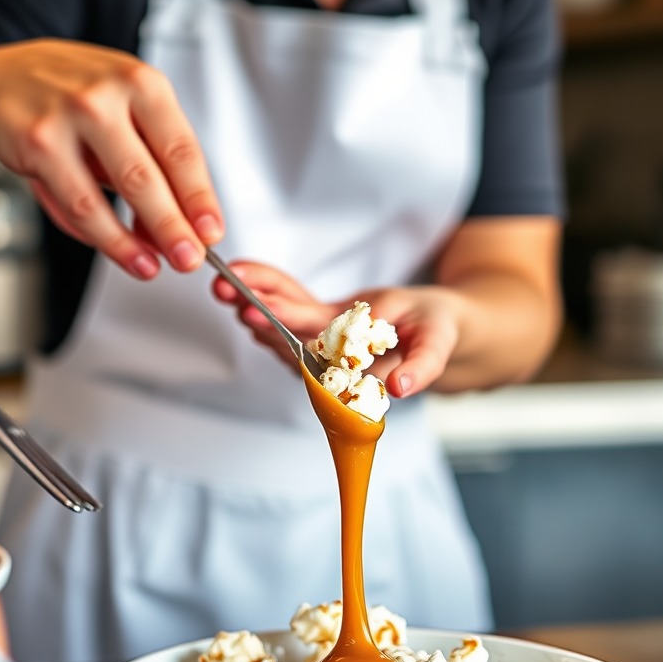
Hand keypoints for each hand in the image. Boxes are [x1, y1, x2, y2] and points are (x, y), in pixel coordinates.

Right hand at [0, 39, 224, 279]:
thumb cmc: (70, 99)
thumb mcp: (122, 117)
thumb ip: (150, 167)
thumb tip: (173, 229)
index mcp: (141, 82)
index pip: (182, 149)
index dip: (200, 197)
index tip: (212, 231)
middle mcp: (107, 94)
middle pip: (150, 175)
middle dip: (174, 226)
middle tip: (190, 258)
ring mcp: (70, 117)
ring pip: (111, 194)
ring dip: (136, 240)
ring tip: (153, 266)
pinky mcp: (39, 143)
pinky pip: (78, 203)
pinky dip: (103, 236)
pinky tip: (120, 251)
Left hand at [211, 262, 464, 397]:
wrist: (434, 327)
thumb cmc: (437, 332)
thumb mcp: (438, 345)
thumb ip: (422, 366)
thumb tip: (399, 388)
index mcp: (353, 363)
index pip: (312, 346)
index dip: (283, 328)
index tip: (254, 315)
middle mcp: (331, 354)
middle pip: (288, 330)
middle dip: (258, 309)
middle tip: (229, 291)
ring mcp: (322, 338)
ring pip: (283, 315)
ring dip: (254, 295)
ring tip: (224, 279)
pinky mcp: (320, 321)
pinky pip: (291, 300)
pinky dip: (268, 283)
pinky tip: (242, 273)